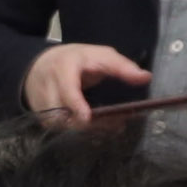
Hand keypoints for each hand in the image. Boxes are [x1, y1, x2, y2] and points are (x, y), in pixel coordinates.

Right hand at [22, 41, 150, 128]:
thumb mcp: (100, 55)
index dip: (76, 105)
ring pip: (59, 124)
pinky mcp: (40, 115)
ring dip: (83, 129)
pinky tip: (92, 128)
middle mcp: (49, 86)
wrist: (42, 64)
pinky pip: (57, 128)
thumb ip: (122, 67)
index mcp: (64, 67)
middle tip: (113, 125)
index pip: (67, 89)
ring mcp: (41, 102)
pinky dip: (75, 130)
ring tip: (107, 127)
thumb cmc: (78, 60)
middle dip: (85, 123)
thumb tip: (146, 78)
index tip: (87, 118)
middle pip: (61, 112)